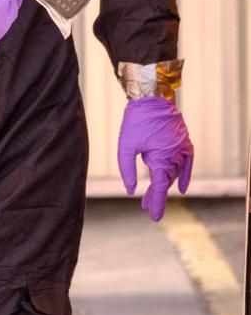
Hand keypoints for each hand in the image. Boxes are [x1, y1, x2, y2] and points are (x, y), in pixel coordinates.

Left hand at [117, 97, 193, 220]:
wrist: (152, 97)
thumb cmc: (136, 120)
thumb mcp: (125, 146)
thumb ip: (126, 169)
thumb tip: (130, 190)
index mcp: (160, 158)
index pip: (159, 188)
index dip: (157, 203)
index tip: (154, 217)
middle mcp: (175, 155)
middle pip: (166, 182)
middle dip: (156, 195)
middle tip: (146, 207)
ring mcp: (182, 148)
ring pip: (174, 173)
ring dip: (165, 185)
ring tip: (152, 197)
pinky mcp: (184, 141)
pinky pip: (188, 163)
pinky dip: (185, 175)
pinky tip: (182, 187)